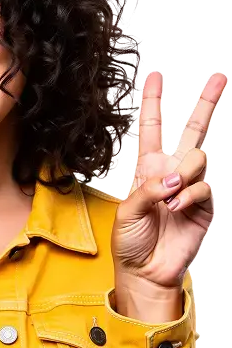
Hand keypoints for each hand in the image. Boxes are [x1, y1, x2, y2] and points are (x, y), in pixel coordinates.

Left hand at [111, 71, 226, 291]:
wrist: (145, 271)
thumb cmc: (130, 241)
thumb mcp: (127, 211)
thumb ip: (149, 189)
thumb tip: (175, 177)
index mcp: (148, 169)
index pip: (150, 129)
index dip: (152, 103)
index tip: (155, 76)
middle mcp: (172, 172)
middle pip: (193, 130)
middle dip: (207, 102)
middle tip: (220, 76)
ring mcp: (190, 187)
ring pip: (198, 158)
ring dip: (182, 176)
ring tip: (167, 200)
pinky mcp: (204, 205)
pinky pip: (202, 186)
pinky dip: (187, 197)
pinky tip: (176, 209)